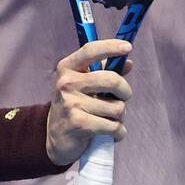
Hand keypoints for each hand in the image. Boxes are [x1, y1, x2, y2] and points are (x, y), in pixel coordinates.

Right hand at [46, 40, 133, 165]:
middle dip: (125, 91)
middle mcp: (66, 83)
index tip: (128, 47)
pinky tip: (112, 133)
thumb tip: (128, 63)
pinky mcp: (78, 124)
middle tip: (122, 98)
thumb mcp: (85, 84)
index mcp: (67, 68)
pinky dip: (119, 132)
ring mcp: (71, 104)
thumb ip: (105, 72)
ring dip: (120, 116)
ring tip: (109, 118)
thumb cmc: (75, 106)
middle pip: (112, 80)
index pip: (90, 51)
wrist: (56, 138)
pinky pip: (114, 126)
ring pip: (117, 107)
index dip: (111, 46)